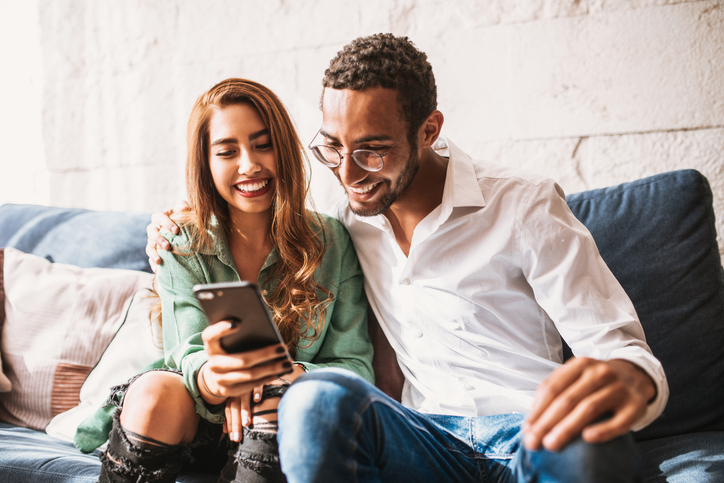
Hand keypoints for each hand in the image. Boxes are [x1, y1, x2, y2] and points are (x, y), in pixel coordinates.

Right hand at [146, 200, 189, 268]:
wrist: (183, 232)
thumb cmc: (182, 219)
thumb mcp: (184, 211)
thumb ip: (183, 207)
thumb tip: (184, 207)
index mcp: (159, 217)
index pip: (159, 217)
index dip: (166, 223)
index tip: (176, 231)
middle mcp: (153, 229)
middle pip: (151, 232)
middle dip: (159, 239)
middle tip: (168, 247)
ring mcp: (152, 241)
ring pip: (149, 246)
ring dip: (153, 253)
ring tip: (159, 261)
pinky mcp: (153, 251)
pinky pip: (150, 258)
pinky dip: (153, 263)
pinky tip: (157, 270)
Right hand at [198, 320, 292, 403]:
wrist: (215, 375)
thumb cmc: (229, 349)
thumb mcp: (229, 340)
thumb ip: (241, 333)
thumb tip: (264, 326)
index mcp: (210, 345)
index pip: (210, 335)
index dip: (221, 329)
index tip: (238, 322)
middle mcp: (212, 363)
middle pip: (241, 360)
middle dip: (265, 354)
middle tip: (283, 348)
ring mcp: (219, 379)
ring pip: (249, 374)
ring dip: (272, 369)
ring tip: (288, 363)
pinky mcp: (228, 391)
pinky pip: (251, 385)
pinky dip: (268, 378)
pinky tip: (281, 372)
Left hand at [224, 365, 305, 441]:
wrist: (251, 354)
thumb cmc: (245, 378)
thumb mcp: (237, 392)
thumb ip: (233, 408)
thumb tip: (223, 430)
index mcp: (231, 392)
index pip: (228, 410)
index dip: (229, 424)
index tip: (231, 437)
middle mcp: (237, 387)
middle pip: (234, 407)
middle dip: (235, 423)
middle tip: (237, 438)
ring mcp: (247, 380)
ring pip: (243, 397)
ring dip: (245, 410)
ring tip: (246, 423)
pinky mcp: (258, 373)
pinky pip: (257, 382)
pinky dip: (257, 390)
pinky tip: (257, 400)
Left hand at [522, 357, 655, 451]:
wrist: (635, 376)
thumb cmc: (596, 383)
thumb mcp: (576, 377)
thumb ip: (555, 393)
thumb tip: (531, 423)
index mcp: (580, 365)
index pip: (552, 388)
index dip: (537, 410)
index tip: (526, 430)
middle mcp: (599, 373)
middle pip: (567, 400)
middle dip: (546, 423)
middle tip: (533, 442)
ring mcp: (619, 388)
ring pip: (588, 408)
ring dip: (567, 428)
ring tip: (551, 444)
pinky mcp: (635, 405)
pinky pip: (619, 421)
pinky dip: (603, 430)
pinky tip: (587, 438)